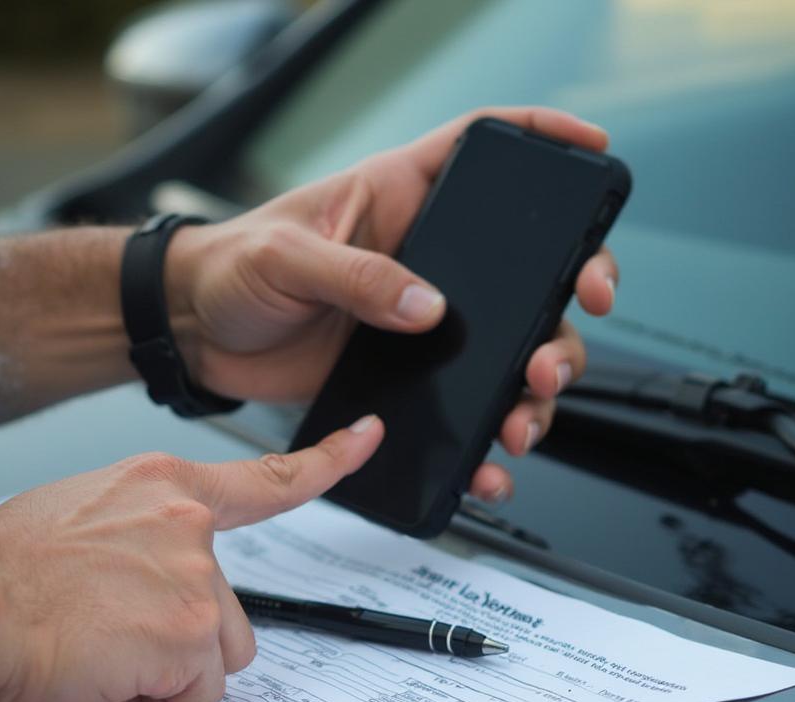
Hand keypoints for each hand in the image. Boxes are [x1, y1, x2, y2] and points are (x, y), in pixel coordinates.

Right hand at [0, 416, 383, 701]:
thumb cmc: (9, 563)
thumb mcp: (87, 512)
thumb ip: (145, 536)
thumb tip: (157, 581)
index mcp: (167, 487)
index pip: (266, 476)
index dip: (327, 460)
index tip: (366, 438)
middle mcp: (191, 526)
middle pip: (232, 613)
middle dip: (185, 641)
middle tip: (118, 636)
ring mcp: (196, 579)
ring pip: (216, 657)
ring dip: (168, 672)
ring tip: (107, 655)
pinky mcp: (189, 633)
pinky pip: (194, 696)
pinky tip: (108, 675)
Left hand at [169, 106, 619, 501]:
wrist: (197, 333)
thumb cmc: (230, 267)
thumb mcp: (287, 255)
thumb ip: (357, 275)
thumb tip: (428, 308)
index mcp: (402, 199)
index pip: (488, 149)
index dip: (547, 141)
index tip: (596, 150)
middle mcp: (426, 260)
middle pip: (527, 275)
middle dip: (565, 310)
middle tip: (555, 352)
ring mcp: (421, 322)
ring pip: (509, 351)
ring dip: (533, 389)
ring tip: (524, 417)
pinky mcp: (406, 374)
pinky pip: (462, 405)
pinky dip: (482, 438)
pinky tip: (489, 465)